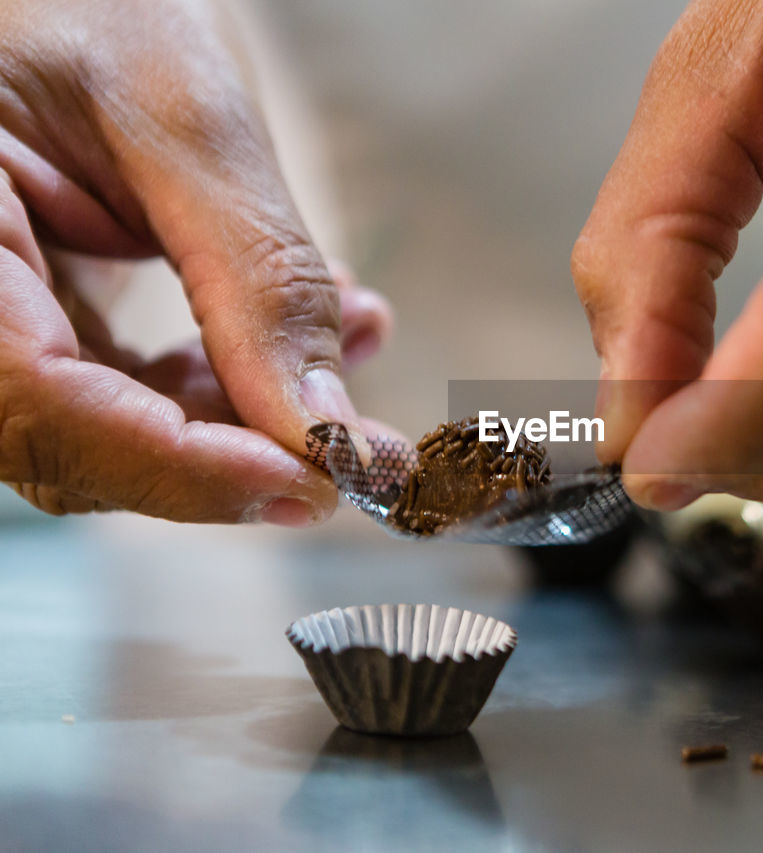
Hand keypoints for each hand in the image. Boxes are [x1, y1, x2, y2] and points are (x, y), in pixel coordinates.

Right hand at [0, 0, 390, 522]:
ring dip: (252, 409)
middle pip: (79, 439)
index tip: (309, 481)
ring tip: (356, 339)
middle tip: (364, 445)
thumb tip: (325, 429)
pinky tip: (318, 335)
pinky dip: (231, 374)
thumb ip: (256, 276)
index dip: (179, 464)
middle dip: (237, 449)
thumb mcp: (181, 115)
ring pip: (116, 427)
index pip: (40, 404)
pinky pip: (129, 386)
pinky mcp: (42, 317)